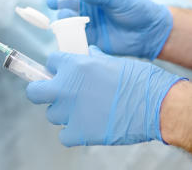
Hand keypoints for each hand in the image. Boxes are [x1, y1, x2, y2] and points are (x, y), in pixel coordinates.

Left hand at [26, 46, 184, 146]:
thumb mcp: (114, 61)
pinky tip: (89, 126)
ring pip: (52, 114)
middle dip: (42, 91)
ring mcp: (70, 112)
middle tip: (57, 94)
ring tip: (85, 111)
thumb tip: (89, 56)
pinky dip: (74, 133)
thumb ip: (94, 60)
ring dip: (65, 113)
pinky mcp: (78, 134)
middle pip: (35, 92)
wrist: (156, 104)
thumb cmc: (139, 80)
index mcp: (75, 65)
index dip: (58, 68)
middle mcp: (67, 87)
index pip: (50, 62)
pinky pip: (64, 135)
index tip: (64, 72)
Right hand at [46, 0, 172, 59]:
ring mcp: (87, 20)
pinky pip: (74, 36)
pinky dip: (69, 34)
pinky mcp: (89, 37)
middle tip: (54, 2)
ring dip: (63, 16)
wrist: (148, 32)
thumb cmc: (136, 8)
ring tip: (66, 16)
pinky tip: (68, 32)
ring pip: (67, 17)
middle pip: (66, 0)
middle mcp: (87, 3)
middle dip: (57, 0)